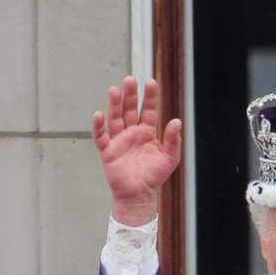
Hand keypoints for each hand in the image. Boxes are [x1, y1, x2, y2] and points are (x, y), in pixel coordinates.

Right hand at [91, 76, 182, 225]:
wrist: (140, 195)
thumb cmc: (155, 176)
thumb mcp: (170, 157)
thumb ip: (173, 140)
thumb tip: (177, 121)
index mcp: (147, 132)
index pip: (148, 110)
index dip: (150, 97)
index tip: (151, 82)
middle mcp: (132, 132)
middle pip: (130, 109)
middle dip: (130, 95)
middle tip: (130, 79)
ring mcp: (119, 140)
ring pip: (115, 118)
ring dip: (114, 104)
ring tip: (114, 90)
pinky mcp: (107, 150)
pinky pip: (101, 136)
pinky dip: (99, 126)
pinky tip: (99, 114)